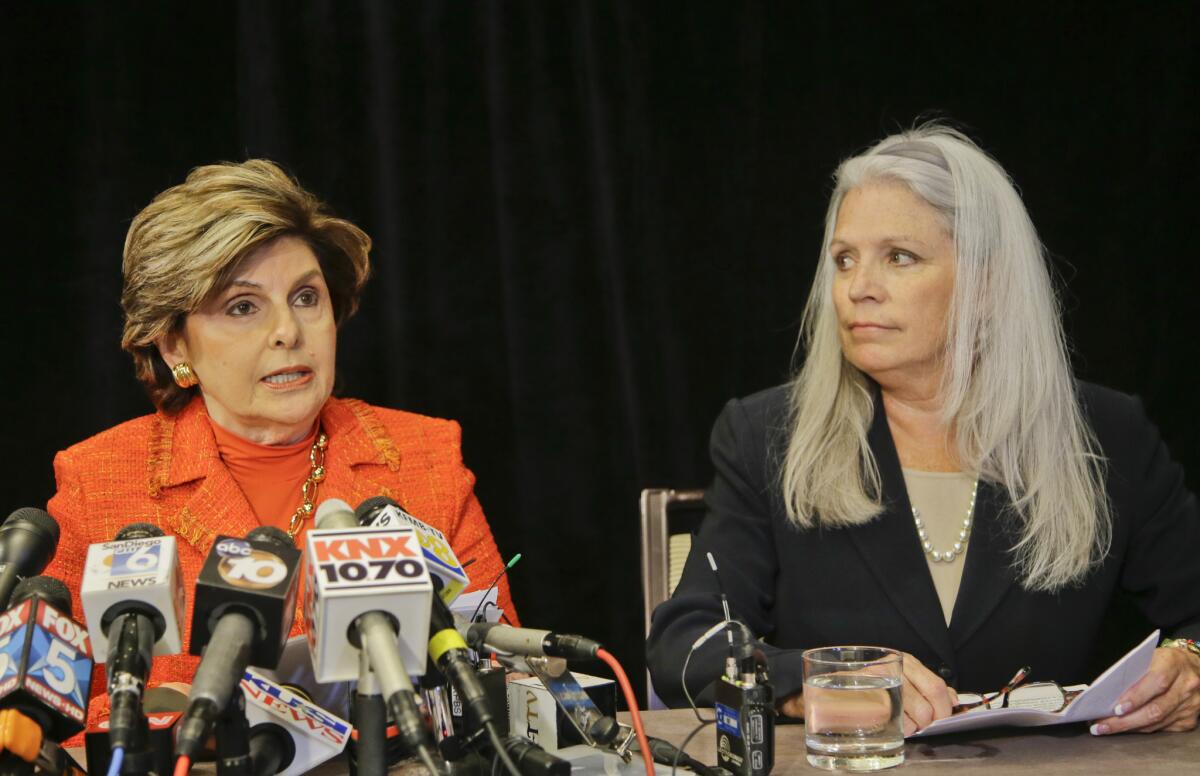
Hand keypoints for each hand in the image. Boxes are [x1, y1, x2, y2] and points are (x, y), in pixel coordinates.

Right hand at [776, 651, 957, 733]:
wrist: (829, 687)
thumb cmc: (868, 686)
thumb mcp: (900, 680)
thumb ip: (927, 688)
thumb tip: (955, 699)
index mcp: (906, 661)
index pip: (937, 686)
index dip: (946, 708)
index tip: (944, 720)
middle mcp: (893, 666)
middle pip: (928, 701)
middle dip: (932, 720)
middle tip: (924, 727)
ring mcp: (878, 680)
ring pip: (912, 713)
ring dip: (913, 726)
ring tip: (904, 726)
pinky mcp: (862, 695)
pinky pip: (889, 717)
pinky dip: (896, 727)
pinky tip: (891, 725)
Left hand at [1090, 647, 1199, 733]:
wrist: (1194, 667)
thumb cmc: (1165, 661)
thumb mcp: (1150, 656)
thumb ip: (1133, 671)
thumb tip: (1106, 690)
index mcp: (1174, 664)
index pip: (1157, 682)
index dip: (1136, 696)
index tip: (1116, 708)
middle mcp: (1186, 686)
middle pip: (1156, 709)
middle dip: (1126, 720)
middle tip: (1102, 725)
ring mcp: (1190, 705)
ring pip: (1158, 722)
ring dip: (1130, 727)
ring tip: (1107, 728)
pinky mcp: (1188, 719)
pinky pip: (1162, 728)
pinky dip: (1141, 729)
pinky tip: (1126, 728)